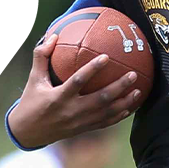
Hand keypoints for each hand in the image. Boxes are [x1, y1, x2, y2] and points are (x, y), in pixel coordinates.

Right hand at [8, 34, 142, 147]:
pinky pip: (106, 122)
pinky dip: (119, 115)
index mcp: (58, 97)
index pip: (78, 81)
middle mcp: (72, 111)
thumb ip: (41, 56)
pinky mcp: (84, 129)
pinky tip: (131, 106)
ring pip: (107, 112)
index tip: (106, 56)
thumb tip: (54, 35)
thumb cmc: (31, 101)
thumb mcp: (33, 78)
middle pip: (100, 99)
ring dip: (125, 102)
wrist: (29, 132)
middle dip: (119, 87)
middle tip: (132, 74)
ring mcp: (80, 122)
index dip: (92, 69)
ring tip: (138, 89)